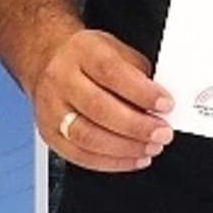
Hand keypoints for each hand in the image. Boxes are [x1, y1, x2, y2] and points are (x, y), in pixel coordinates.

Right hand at [27, 26, 171, 172]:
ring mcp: (51, 109)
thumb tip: (159, 103)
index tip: (165, 104)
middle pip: (99, 108)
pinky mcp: (50, 134)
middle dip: (137, 126)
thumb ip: (138, 73)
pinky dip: (111, 162)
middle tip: (162, 133)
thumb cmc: (85, 57)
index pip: (112, 72)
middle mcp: (61, 80)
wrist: (47, 60)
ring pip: (88, 136)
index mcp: (81, 52)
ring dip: (126, 148)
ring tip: (150, 148)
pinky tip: (132, 158)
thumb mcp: (114, 49)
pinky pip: (80, 156)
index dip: (141, 92)